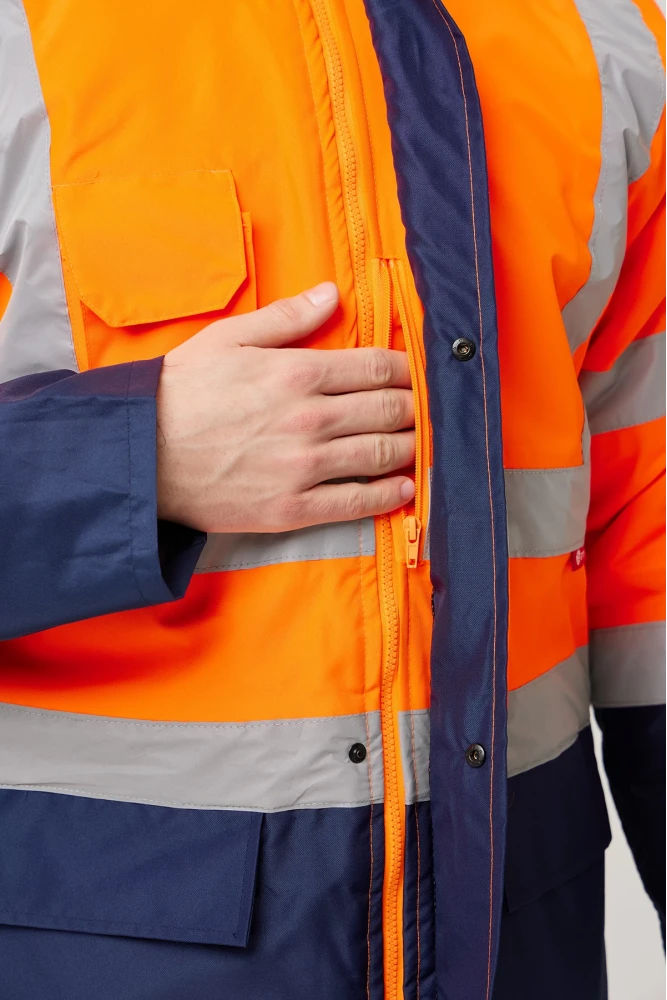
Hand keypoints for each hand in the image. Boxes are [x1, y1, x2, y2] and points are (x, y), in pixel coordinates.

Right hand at [156, 282, 414, 532]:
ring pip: (381, 455)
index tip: (416, 372)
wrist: (142, 457)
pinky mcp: (293, 508)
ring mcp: (305, 467)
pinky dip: (388, 495)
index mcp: (298, 373)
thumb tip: (332, 294)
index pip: (378, 367)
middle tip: (426, 407)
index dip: (407, 369)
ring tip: (420, 442)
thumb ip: (287, 318)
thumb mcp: (228, 338)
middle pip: (390, 410)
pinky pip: (356, 502)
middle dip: (416, 407)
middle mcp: (311, 420)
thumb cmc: (181, 393)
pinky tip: (403, 488)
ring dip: (411, 447)